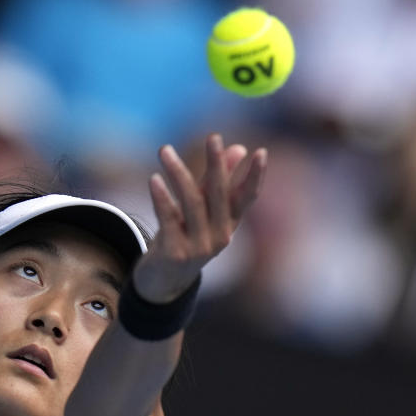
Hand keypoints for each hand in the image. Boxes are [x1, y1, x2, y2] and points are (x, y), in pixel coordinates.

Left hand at [131, 133, 266, 303]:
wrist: (163, 278)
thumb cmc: (185, 234)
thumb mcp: (202, 208)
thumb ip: (217, 180)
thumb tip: (239, 147)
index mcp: (230, 223)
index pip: (248, 197)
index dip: (255, 176)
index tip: (261, 152)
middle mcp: (220, 236)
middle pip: (220, 195)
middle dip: (217, 165)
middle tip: (213, 137)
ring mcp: (199, 247)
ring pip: (192, 203)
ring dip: (178, 173)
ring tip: (165, 150)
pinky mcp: (176, 253)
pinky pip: (169, 219)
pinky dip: (161, 198)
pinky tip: (154, 178)